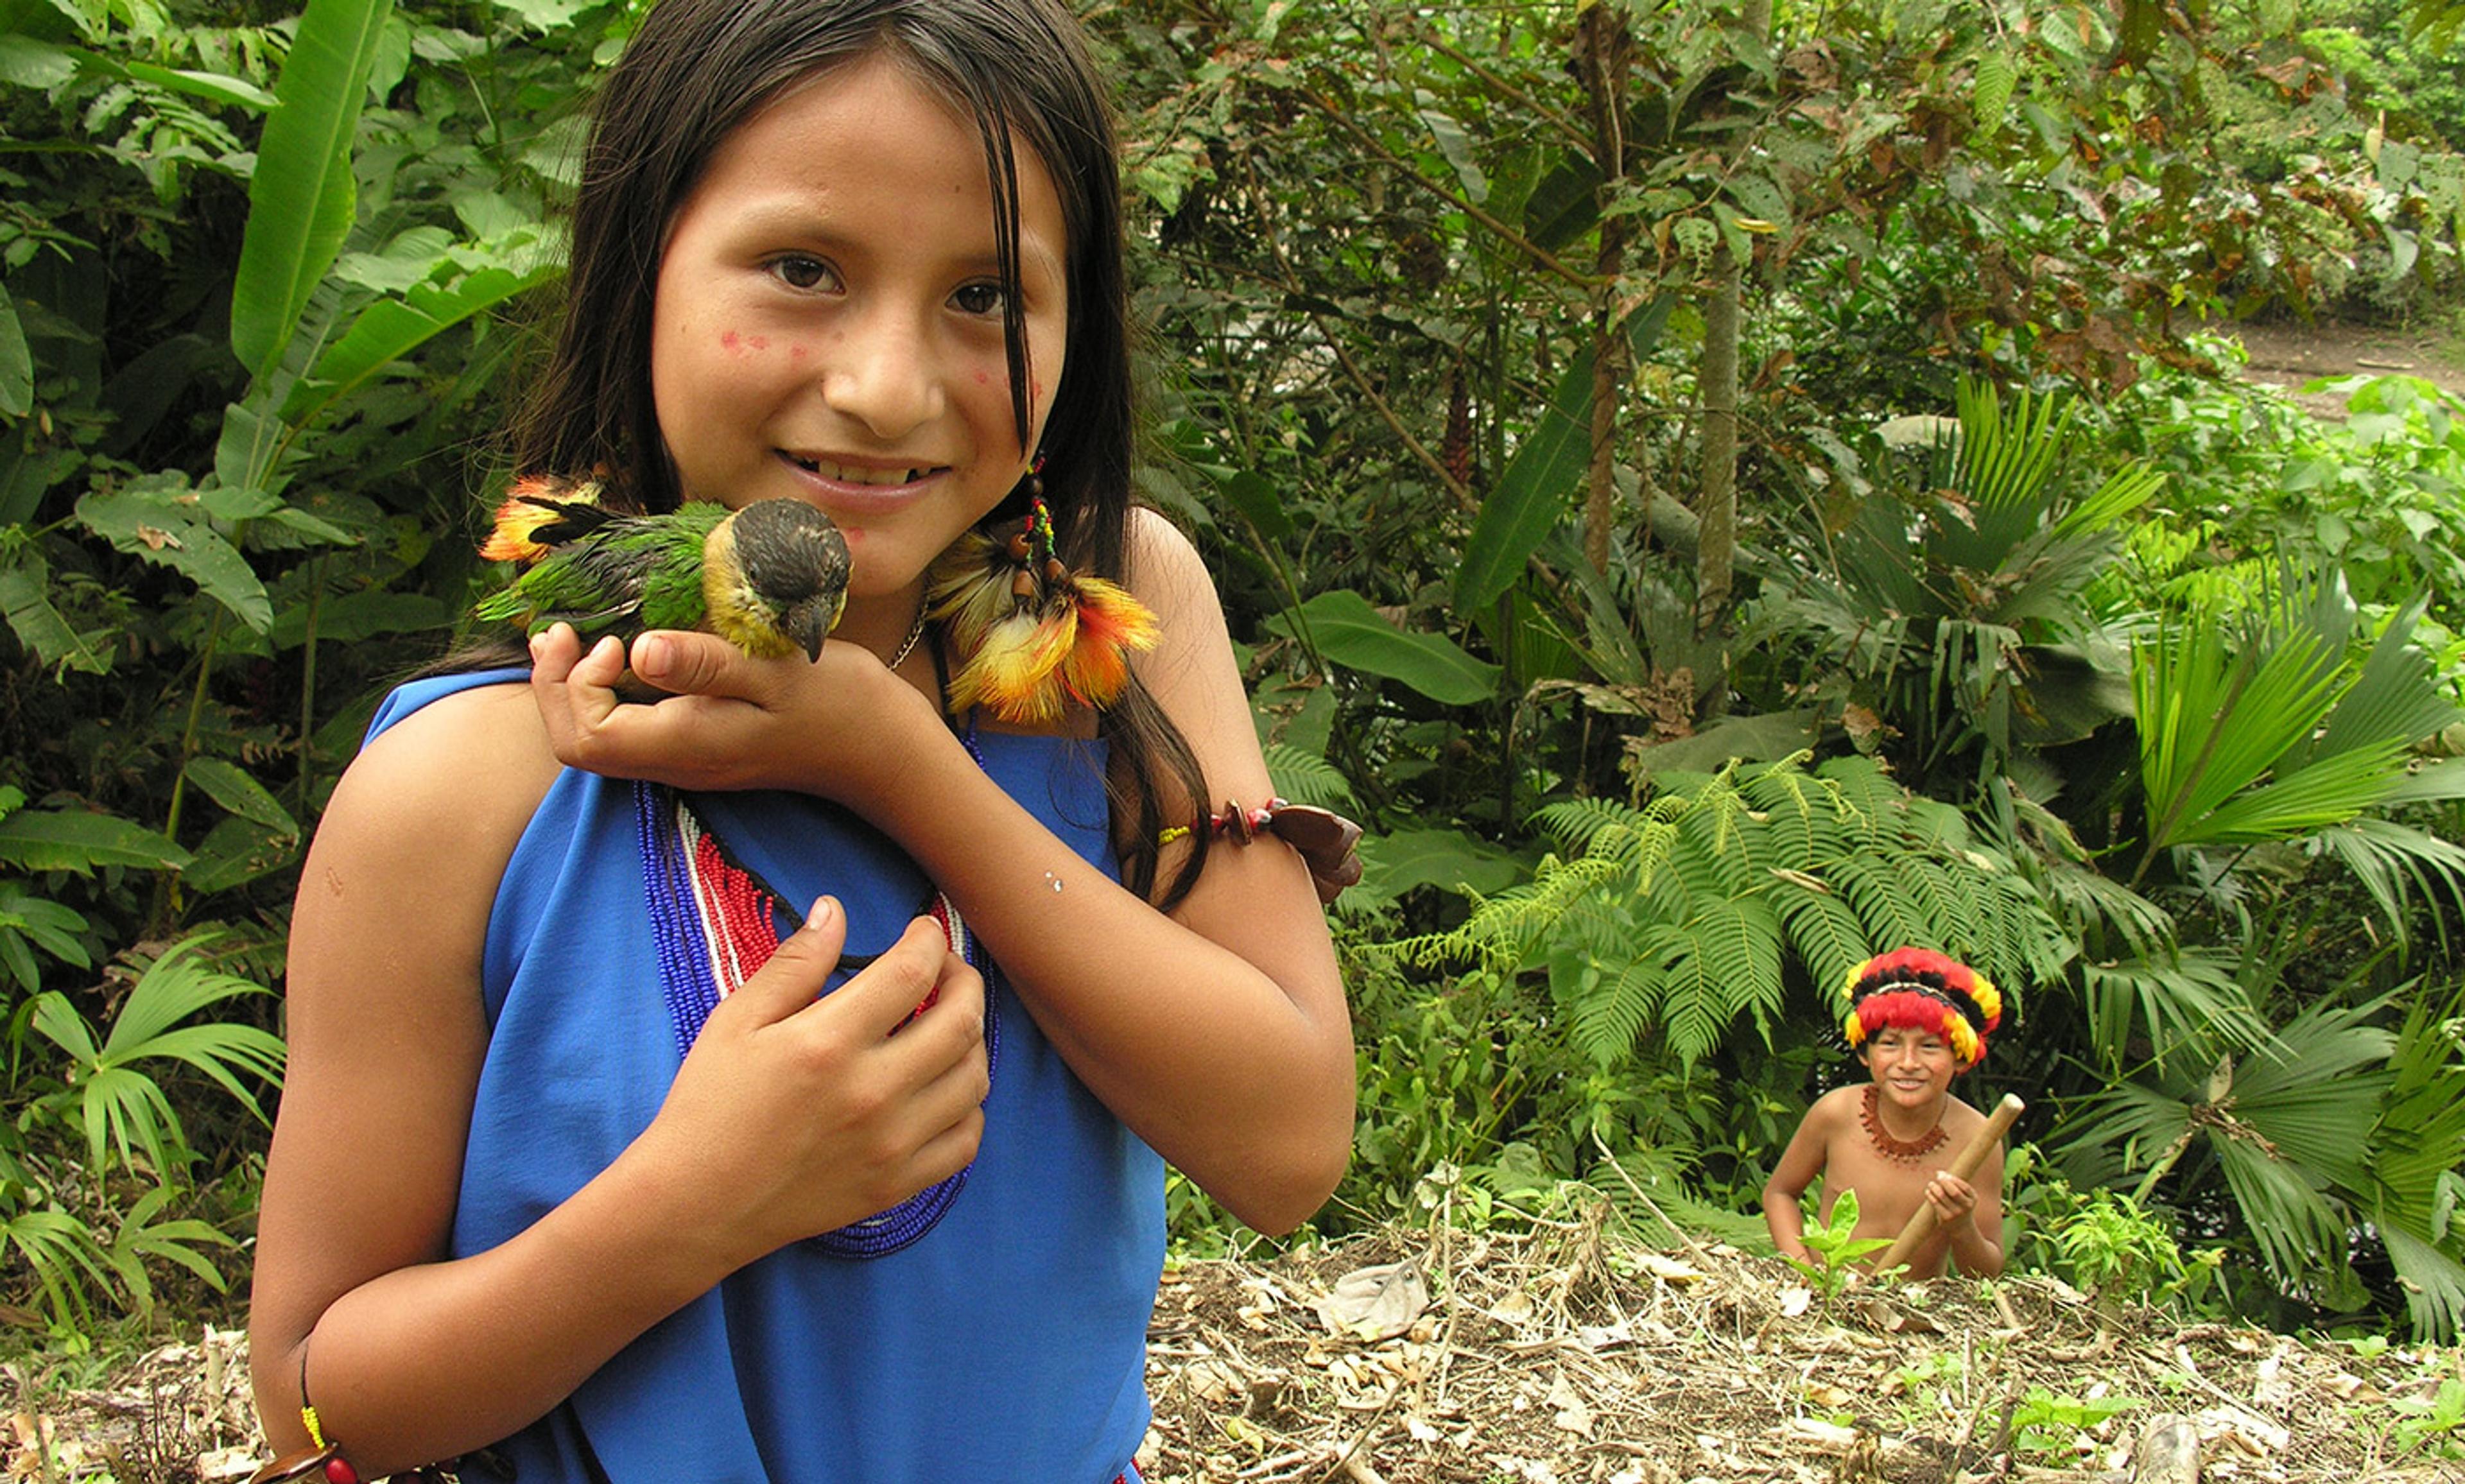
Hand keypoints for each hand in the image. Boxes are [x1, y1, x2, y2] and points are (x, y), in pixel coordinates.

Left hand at [526, 624, 933, 800]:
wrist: (881, 748)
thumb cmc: (836, 701)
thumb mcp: (776, 670)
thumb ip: (706, 663)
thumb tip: (639, 650)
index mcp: (686, 744)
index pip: (587, 736)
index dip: (571, 687)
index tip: (604, 638)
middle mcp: (677, 763)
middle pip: (580, 747)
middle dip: (556, 689)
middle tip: (558, 633)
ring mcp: (688, 761)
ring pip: (601, 742)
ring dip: (578, 690)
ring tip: (580, 638)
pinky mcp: (701, 750)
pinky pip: (632, 731)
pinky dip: (610, 694)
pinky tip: (624, 656)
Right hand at [633, 897, 988, 1266]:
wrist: (695, 1204)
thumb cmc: (709, 1105)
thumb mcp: (738, 1021)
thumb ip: (795, 963)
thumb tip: (835, 909)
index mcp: (829, 1043)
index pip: (913, 972)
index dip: (929, 939)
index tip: (923, 931)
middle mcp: (872, 1093)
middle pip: (961, 1022)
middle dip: (965, 981)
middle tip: (947, 970)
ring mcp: (891, 1145)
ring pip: (973, 1080)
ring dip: (971, 1040)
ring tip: (946, 1025)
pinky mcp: (896, 1187)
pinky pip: (965, 1141)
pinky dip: (968, 1107)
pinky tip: (943, 1088)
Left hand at [1923, 1170, 1978, 1225]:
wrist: (1961, 1228)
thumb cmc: (1960, 1206)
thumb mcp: (1964, 1196)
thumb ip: (1954, 1184)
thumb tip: (1939, 1173)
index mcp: (1973, 1199)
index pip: (1964, 1186)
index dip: (1953, 1178)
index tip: (1944, 1174)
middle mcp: (1966, 1207)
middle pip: (1954, 1191)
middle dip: (1944, 1181)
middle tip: (1937, 1176)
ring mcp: (1956, 1213)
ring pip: (1942, 1196)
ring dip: (1934, 1187)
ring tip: (1931, 1184)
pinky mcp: (1945, 1218)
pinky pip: (1935, 1203)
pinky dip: (1930, 1195)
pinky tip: (1928, 1191)